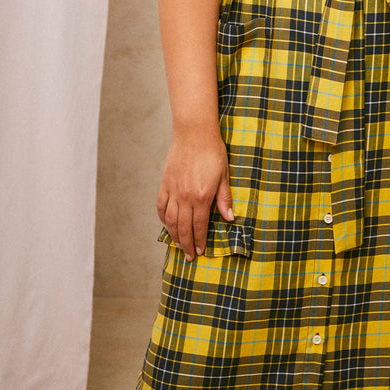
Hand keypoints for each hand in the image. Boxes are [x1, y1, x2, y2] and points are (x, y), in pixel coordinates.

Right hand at [156, 126, 233, 259]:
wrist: (194, 132)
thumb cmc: (212, 151)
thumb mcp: (224, 174)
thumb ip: (224, 198)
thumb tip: (229, 218)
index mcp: (201, 196)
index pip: (199, 226)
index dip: (200, 241)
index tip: (200, 251)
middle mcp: (185, 197)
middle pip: (183, 228)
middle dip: (186, 245)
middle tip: (189, 256)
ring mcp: (173, 190)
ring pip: (169, 220)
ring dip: (173, 236)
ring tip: (178, 245)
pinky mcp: (165, 183)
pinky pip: (160, 206)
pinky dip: (162, 218)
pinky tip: (166, 225)